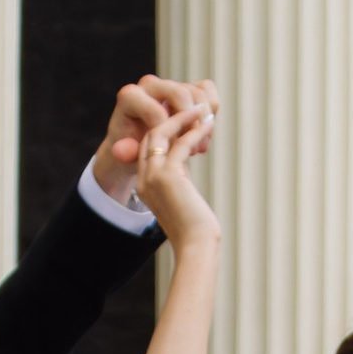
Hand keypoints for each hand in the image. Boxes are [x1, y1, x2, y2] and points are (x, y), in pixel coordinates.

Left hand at [93, 75, 217, 206]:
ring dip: (203, 124)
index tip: (170, 154)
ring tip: (198, 149)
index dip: (168, 136)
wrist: (141, 143)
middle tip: (193, 151)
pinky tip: (203, 135)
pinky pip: (207, 90)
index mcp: (130, 97)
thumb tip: (122, 151)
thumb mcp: (127, 154)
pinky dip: (211, 112)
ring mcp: (170, 83)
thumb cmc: (132, 148)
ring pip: (198, 93)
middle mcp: (150, 84)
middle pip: (181, 94)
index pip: (156, 111)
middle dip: (190, 125)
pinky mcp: (187, 86)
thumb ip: (125, 152)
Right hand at [132, 101, 216, 248]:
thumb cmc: (195, 231)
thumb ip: (178, 188)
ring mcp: (153, 177)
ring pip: (161, 133)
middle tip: (193, 107)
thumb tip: (186, 183)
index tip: (185, 120)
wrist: (195, 247)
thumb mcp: (182, 204)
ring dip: (183, 118)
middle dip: (171, 118)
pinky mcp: (168, 176)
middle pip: (150, 135)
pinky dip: (194, 130)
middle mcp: (145, 179)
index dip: (165, 130)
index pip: (147, 147)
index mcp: (145, 186)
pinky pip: (180, 143)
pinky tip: (208, 124)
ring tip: (202, 108)